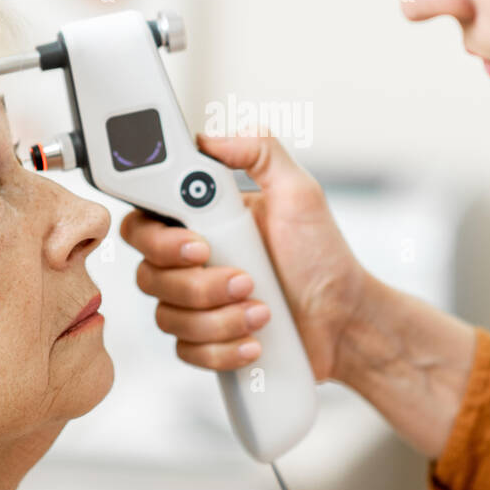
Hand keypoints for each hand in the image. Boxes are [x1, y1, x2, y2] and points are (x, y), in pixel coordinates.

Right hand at [120, 132, 371, 381]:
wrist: (344, 319)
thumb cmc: (321, 256)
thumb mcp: (299, 192)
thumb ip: (260, 152)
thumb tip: (210, 139)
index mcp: (199, 221)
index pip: (145, 223)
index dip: (158, 238)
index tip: (199, 244)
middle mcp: (188, 262)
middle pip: (148, 274)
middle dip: (198, 283)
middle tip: (245, 279)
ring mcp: (195, 305)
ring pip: (167, 316)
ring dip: (218, 318)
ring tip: (262, 310)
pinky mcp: (205, 342)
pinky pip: (187, 351)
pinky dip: (222, 349)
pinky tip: (255, 342)